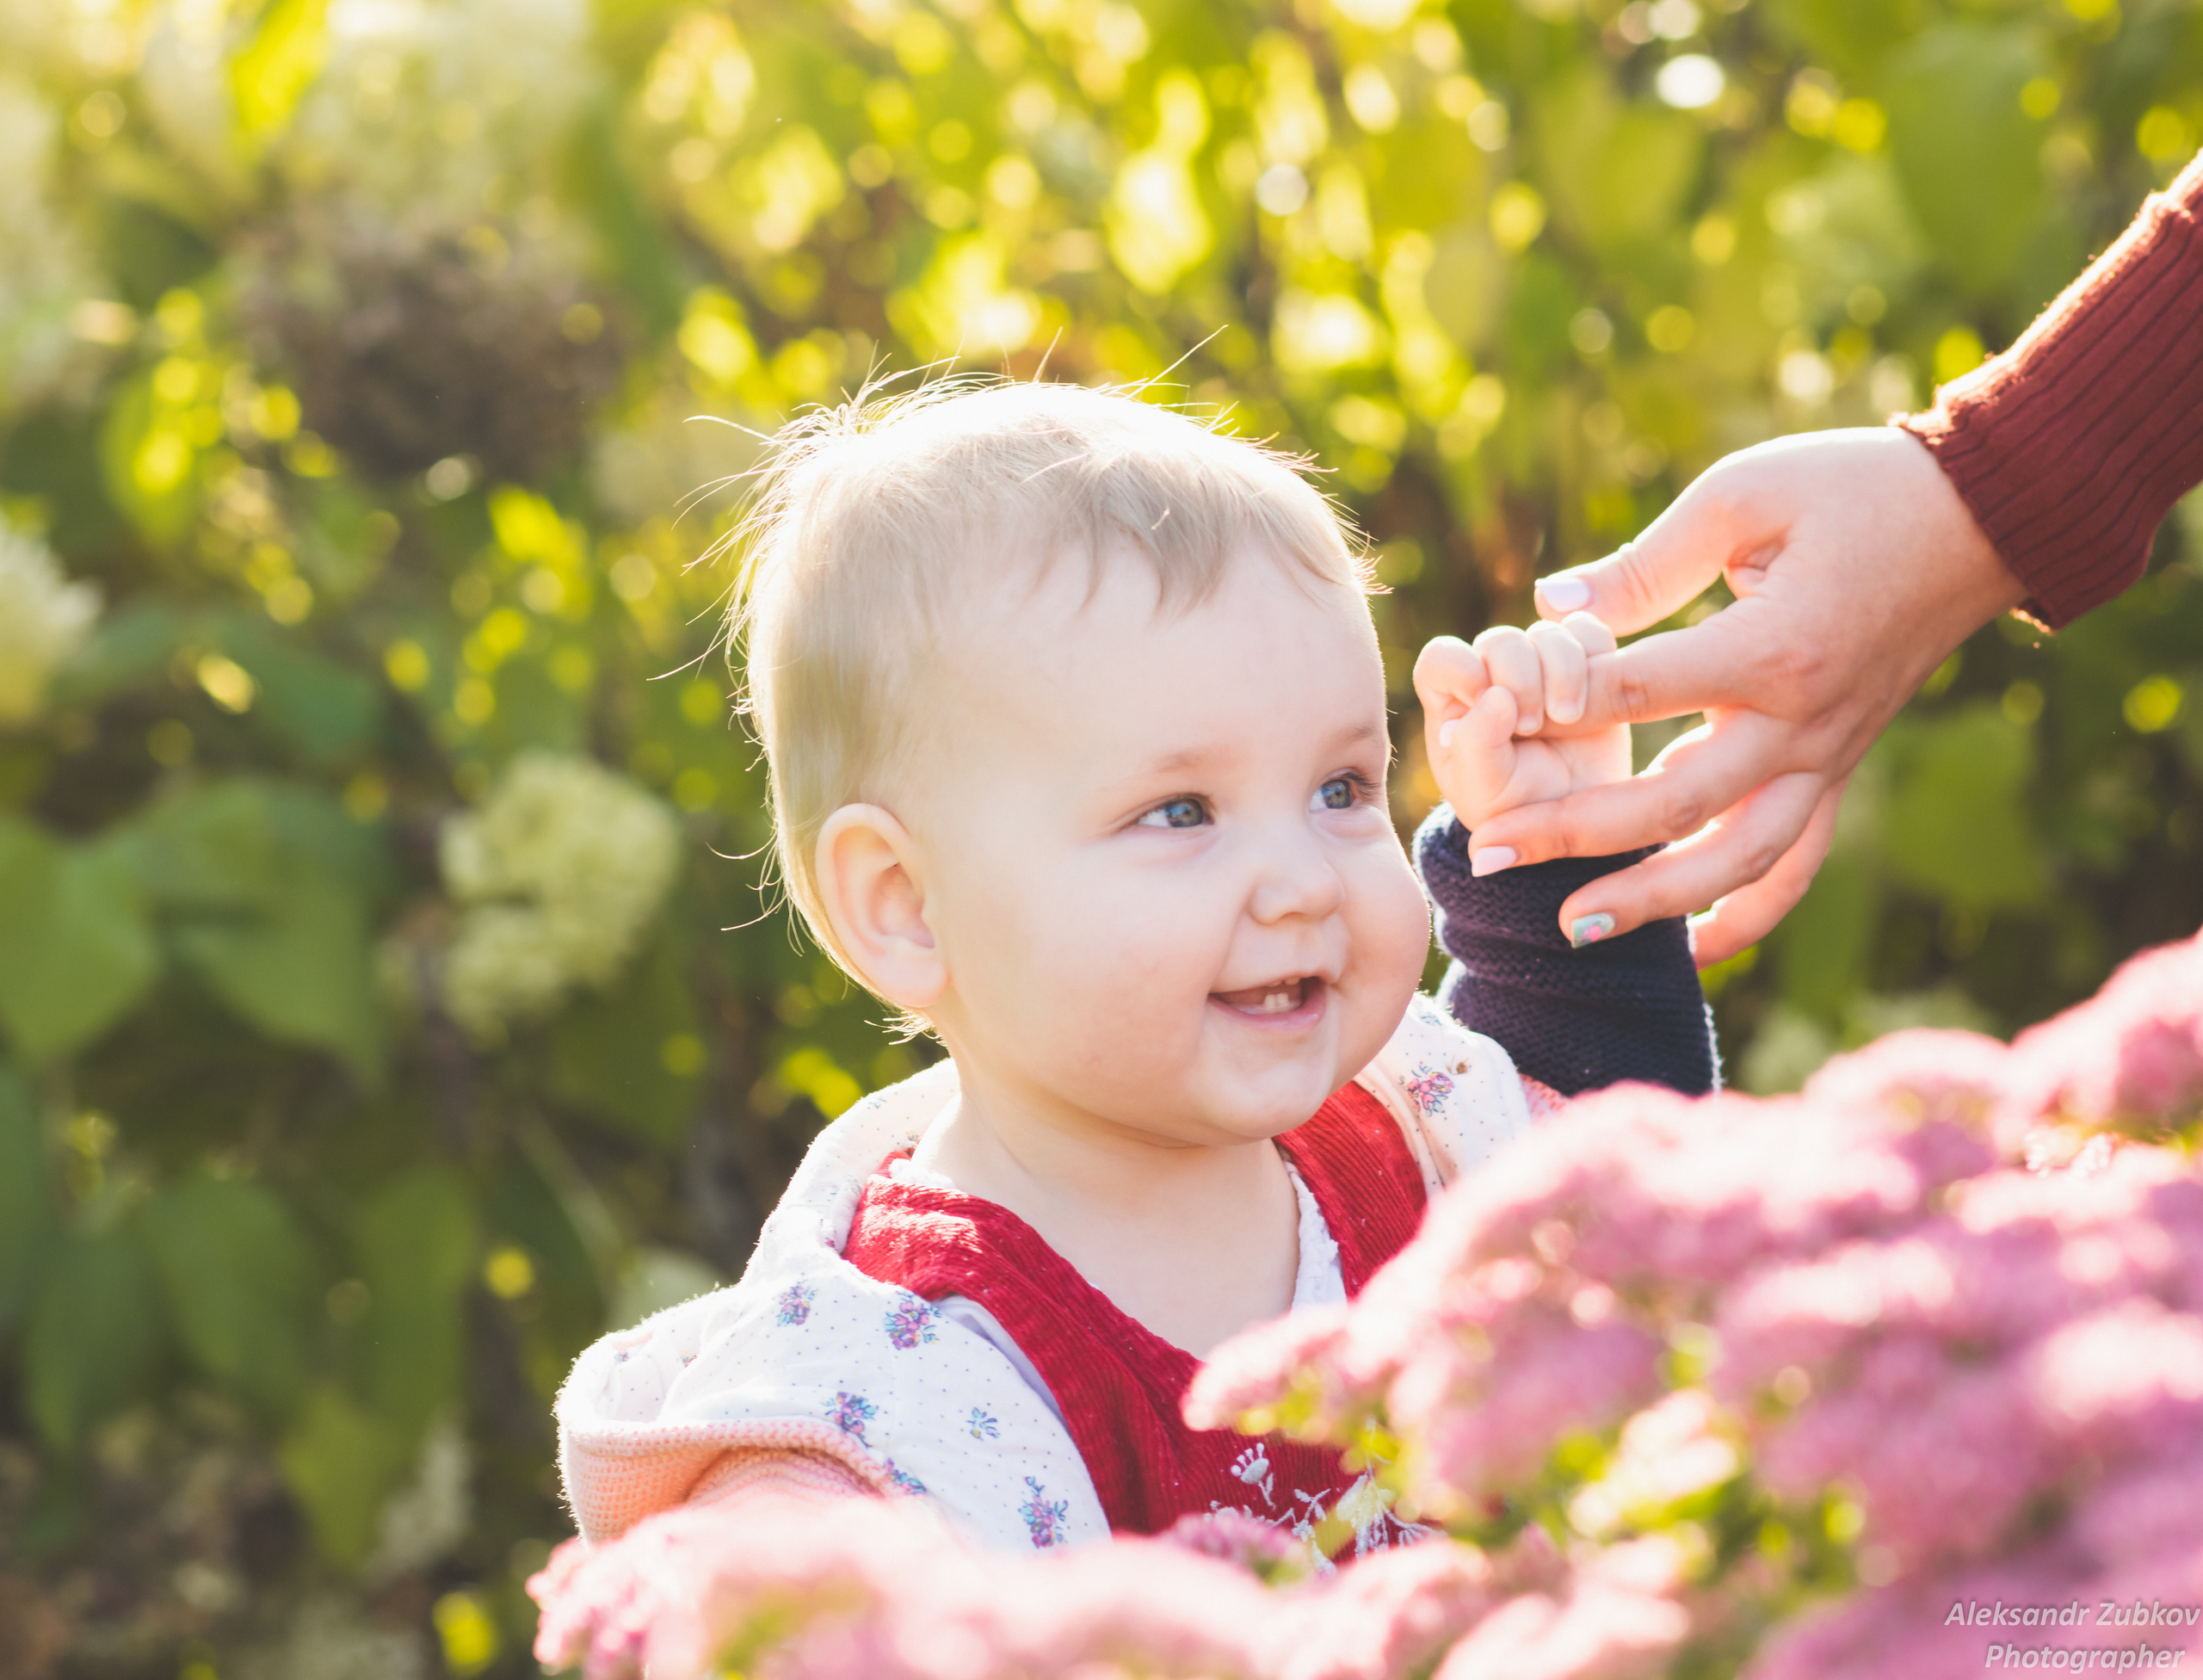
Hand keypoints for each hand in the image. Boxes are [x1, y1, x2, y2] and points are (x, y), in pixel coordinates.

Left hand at [1414, 614, 1630, 830]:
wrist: (1574, 822)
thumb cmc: (1514, 809)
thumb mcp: (1483, 790)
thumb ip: (1476, 744)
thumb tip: (1495, 695)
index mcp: (1453, 700)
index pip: (1442, 658)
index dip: (1459, 667)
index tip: (1481, 698)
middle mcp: (1494, 675)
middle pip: (1501, 641)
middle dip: (1519, 678)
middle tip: (1529, 727)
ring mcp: (1541, 667)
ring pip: (1548, 634)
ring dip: (1562, 670)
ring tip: (1566, 718)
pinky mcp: (1588, 664)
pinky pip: (1591, 633)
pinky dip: (1597, 655)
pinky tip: (1596, 698)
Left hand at [1461, 428, 2026, 965]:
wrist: (1980, 518)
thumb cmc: (1852, 488)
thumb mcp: (1742, 496)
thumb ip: (1644, 564)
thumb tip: (1547, 604)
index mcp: (1770, 648)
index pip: (1635, 695)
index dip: (1554, 709)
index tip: (1489, 721)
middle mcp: (1802, 722)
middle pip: (1671, 803)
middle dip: (1570, 834)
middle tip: (1485, 854)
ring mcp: (1826, 758)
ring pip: (1735, 859)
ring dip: (1652, 900)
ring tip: (1569, 926)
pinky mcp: (1839, 771)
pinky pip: (1795, 864)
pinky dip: (1747, 915)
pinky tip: (1691, 950)